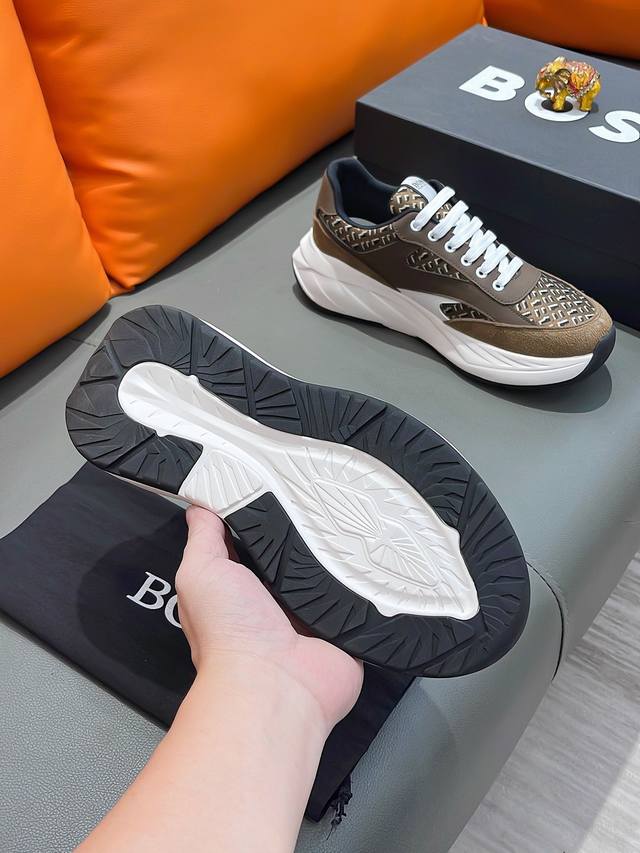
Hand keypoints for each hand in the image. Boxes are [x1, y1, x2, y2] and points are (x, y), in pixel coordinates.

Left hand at [176, 506, 363, 731]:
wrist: (275, 685)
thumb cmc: (230, 635)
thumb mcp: (201, 572)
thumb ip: (203, 537)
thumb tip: (200, 506)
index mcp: (243, 587)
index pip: (257, 541)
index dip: (264, 516)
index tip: (276, 482)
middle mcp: (278, 601)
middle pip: (298, 552)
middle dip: (307, 529)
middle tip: (320, 497)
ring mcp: (314, 616)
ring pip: (332, 569)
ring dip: (339, 552)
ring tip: (351, 519)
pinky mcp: (346, 627)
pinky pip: (362, 595)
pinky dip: (366, 580)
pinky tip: (371, 557)